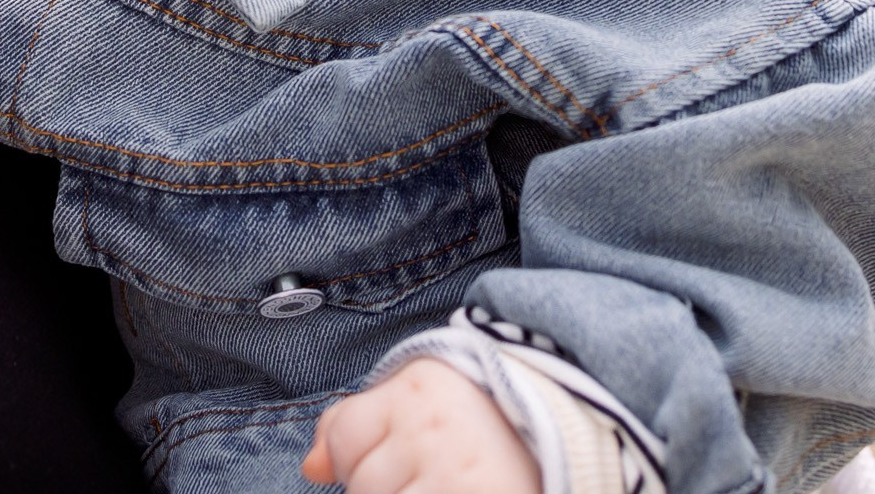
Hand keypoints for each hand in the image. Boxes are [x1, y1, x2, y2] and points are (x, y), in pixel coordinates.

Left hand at [301, 358, 541, 493]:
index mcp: (417, 390)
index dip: (357, 457)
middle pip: (362, 484)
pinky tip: (451, 489)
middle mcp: (431, 430)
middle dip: (385, 488)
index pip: (344, 436)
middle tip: (428, 475)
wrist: (563, 431)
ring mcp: (451, 476)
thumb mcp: (418, 399)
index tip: (397, 455)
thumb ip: (355, 424)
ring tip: (443, 483)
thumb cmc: (477, 418)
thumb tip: (311, 467)